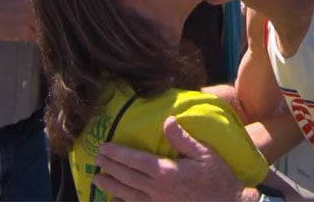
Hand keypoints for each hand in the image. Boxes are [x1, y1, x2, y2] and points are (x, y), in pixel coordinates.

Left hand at [93, 116, 243, 200]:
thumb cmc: (217, 177)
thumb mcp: (204, 153)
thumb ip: (182, 138)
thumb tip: (167, 120)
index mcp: (166, 172)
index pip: (135, 160)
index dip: (117, 154)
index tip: (104, 147)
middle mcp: (157, 189)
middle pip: (127, 176)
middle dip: (109, 167)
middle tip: (96, 158)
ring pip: (127, 194)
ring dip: (110, 185)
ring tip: (97, 179)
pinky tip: (114, 200)